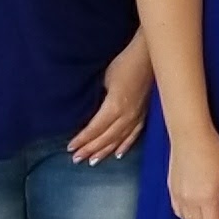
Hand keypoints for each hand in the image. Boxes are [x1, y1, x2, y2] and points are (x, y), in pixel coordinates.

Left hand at [70, 39, 151, 162]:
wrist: (147, 57)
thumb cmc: (124, 64)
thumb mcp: (104, 79)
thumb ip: (96, 98)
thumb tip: (85, 112)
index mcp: (115, 106)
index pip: (95, 129)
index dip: (82, 139)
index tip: (70, 147)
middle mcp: (127, 116)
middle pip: (106, 138)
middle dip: (90, 149)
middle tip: (76, 158)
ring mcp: (137, 116)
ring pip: (119, 140)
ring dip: (105, 151)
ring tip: (92, 161)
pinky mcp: (144, 114)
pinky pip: (134, 135)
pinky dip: (125, 145)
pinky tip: (118, 154)